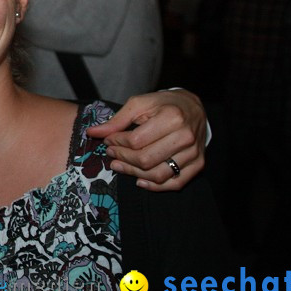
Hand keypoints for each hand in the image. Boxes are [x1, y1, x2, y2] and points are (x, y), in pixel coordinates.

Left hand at [85, 89, 205, 190]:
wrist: (194, 108)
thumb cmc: (164, 104)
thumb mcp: (139, 104)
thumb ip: (116, 120)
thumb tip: (91, 133)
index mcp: (172, 117)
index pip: (136, 140)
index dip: (117, 142)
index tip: (108, 140)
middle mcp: (186, 137)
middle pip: (146, 160)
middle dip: (122, 158)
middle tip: (111, 153)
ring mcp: (194, 153)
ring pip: (158, 174)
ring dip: (133, 173)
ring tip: (119, 165)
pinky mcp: (199, 164)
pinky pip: (175, 183)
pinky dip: (155, 186)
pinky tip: (139, 180)